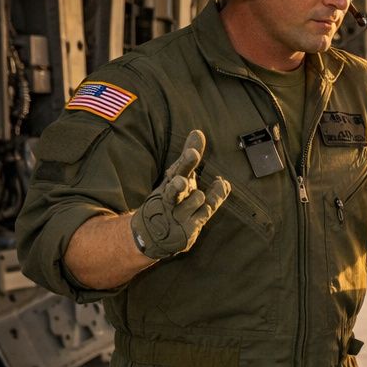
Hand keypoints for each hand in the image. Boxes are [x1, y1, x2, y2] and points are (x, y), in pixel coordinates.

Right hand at [130, 129, 230, 259]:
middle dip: (179, 184)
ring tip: (194, 198)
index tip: (193, 152)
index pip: (178, 170)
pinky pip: (206, 212)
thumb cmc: (169, 201)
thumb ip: (188, 158)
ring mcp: (177, 215)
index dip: (186, 162)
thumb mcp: (177, 177)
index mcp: (167, 183)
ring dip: (199, 197)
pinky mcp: (186, 230)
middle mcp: (170, 198)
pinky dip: (212, 201)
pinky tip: (216, 192)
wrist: (149, 235)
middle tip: (182, 181)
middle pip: (176, 188)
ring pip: (197, 199)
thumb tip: (198, 132)